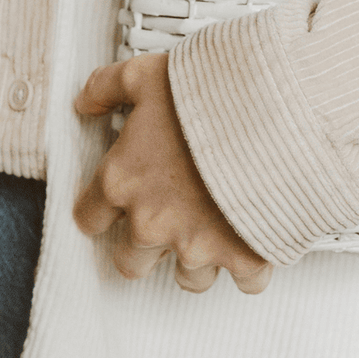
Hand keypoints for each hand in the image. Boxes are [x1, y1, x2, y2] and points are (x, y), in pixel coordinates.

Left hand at [73, 53, 272, 293]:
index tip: (116, 203)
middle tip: (168, 216)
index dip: (102, 210)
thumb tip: (84, 103)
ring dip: (198, 255)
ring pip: (188, 278)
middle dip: (145, 246)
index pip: (89, 218)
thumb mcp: (143, 75)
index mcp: (122, 181)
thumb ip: (105, 88)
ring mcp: (197, 246)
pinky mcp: (243, 258)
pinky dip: (250, 263)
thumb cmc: (206, 93)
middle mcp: (152, 223)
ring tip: (213, 223)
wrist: (274, 114)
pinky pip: (244, 283)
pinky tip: (253, 233)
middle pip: (130, 262)